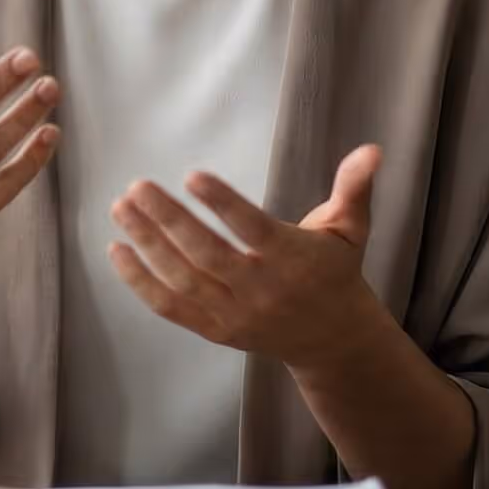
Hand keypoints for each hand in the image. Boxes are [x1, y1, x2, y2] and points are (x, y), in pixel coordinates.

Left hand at [107, 143, 382, 371]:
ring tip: (122, 207)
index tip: (192, 175)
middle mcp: (261, 290)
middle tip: (137, 186)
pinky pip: (170, 308)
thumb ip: (355, 188)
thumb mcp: (349, 229)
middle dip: (168, 220)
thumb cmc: (335, 271)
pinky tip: (116, 249)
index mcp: (292, 259)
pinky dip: (139, 282)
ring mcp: (234, 315)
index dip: (223, 204)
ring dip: (147, 244)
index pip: (252, 230)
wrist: (332, 339)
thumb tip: (371, 149)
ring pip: (182, 280)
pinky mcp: (215, 330)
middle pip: (206, 255)